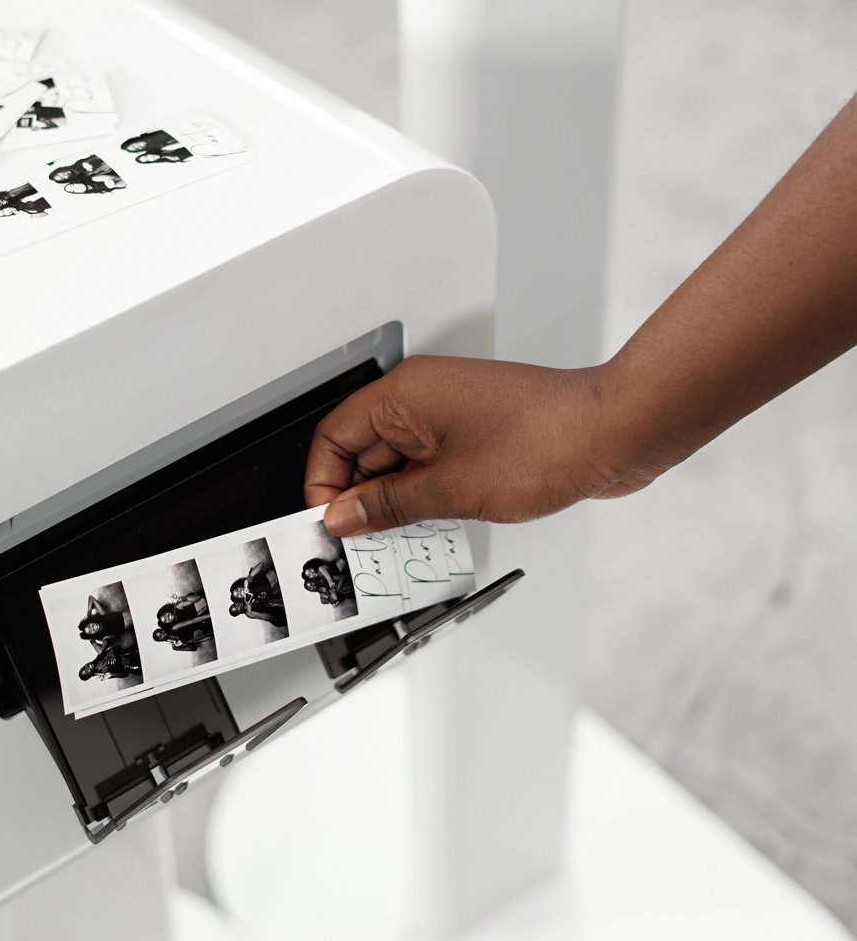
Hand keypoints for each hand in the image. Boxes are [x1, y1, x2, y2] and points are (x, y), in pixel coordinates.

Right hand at [305, 354, 656, 535]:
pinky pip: (432, 466)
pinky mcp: (477, 433)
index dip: (323, 484)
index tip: (329, 525)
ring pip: (399, 463)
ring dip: (396, 502)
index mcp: (405, 394)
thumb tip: (346, 516)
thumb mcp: (452, 488)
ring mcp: (452, 414)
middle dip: (359, 500)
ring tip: (402, 541)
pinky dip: (426, 496)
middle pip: (362, 451)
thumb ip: (389, 505)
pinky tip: (434, 525)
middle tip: (361, 546)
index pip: (334, 437)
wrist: (616, 431)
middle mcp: (423, 397)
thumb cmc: (549, 439)